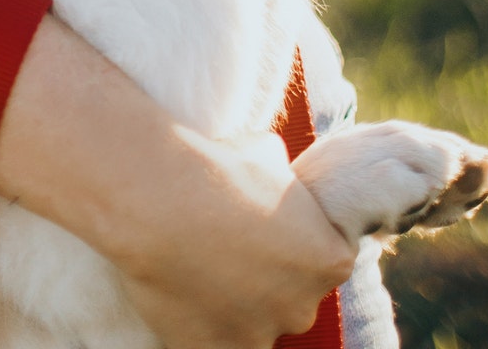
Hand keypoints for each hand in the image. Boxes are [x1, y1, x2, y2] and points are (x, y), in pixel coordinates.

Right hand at [113, 129, 356, 348]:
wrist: (158, 201)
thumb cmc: (216, 170)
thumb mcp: (270, 157)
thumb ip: (287, 188)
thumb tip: (280, 185)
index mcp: (329, 261)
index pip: (327, 256)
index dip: (296, 239)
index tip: (266, 225)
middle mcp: (303, 308)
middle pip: (292, 295)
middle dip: (269, 276)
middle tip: (230, 243)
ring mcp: (260, 336)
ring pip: (255, 324)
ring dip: (237, 304)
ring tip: (200, 266)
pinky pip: (217, 341)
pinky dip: (203, 323)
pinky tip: (182, 289)